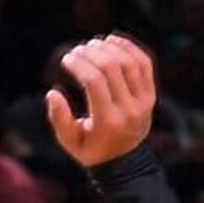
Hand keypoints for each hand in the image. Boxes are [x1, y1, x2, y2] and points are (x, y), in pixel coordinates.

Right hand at [44, 35, 159, 166]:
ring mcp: (144, 102)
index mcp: (108, 122)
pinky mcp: (151, 96)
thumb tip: (52, 92)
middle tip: (78, 49)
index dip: (79, 64)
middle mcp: (130, 110)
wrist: (124, 162)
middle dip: (91, 53)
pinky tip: (113, 40)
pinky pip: (144, 64)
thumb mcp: (69, 141)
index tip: (66, 58)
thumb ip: (59, 118)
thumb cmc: (91, 149)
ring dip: (110, 48)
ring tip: (93, 43)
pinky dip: (129, 48)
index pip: (94, 82)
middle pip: (111, 68)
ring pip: (129, 63)